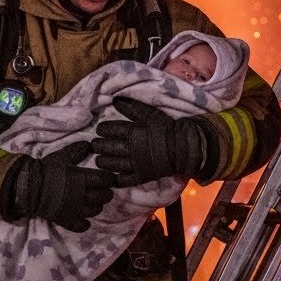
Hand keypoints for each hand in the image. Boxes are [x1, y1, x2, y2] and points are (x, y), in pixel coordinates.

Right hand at [8, 141, 114, 231]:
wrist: (29, 186)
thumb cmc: (46, 170)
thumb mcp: (61, 156)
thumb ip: (76, 151)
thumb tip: (89, 145)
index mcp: (82, 178)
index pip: (104, 180)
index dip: (108, 179)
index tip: (108, 178)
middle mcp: (82, 195)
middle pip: (102, 196)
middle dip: (107, 193)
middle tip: (106, 191)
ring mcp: (75, 210)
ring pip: (94, 211)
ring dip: (98, 206)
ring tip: (96, 203)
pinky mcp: (66, 220)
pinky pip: (80, 226)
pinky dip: (85, 224)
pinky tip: (85, 221)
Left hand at [91, 97, 208, 186]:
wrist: (185, 146)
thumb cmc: (168, 128)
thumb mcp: (151, 114)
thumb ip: (133, 107)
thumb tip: (115, 99)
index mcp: (134, 131)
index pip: (111, 130)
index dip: (103, 130)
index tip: (100, 130)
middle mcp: (132, 148)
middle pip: (108, 147)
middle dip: (99, 146)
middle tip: (95, 145)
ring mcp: (136, 164)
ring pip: (113, 164)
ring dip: (103, 162)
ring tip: (99, 160)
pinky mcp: (142, 176)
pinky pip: (125, 180)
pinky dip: (116, 180)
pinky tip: (111, 177)